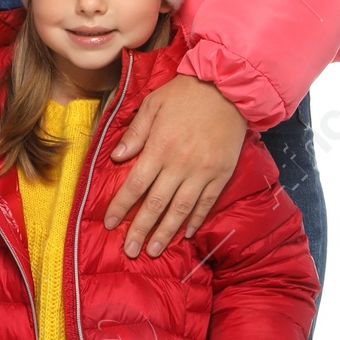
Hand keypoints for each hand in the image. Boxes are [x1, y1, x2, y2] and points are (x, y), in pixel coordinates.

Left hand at [103, 75, 247, 256]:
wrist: (229, 88)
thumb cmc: (186, 93)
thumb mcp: (153, 104)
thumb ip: (135, 133)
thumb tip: (116, 157)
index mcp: (160, 147)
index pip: (135, 184)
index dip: (120, 206)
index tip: (109, 224)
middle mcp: (180, 164)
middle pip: (156, 204)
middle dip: (141, 229)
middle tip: (130, 251)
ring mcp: (203, 172)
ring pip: (181, 209)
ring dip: (166, 232)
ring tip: (154, 250)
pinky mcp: (221, 174)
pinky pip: (206, 202)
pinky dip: (195, 220)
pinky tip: (186, 234)